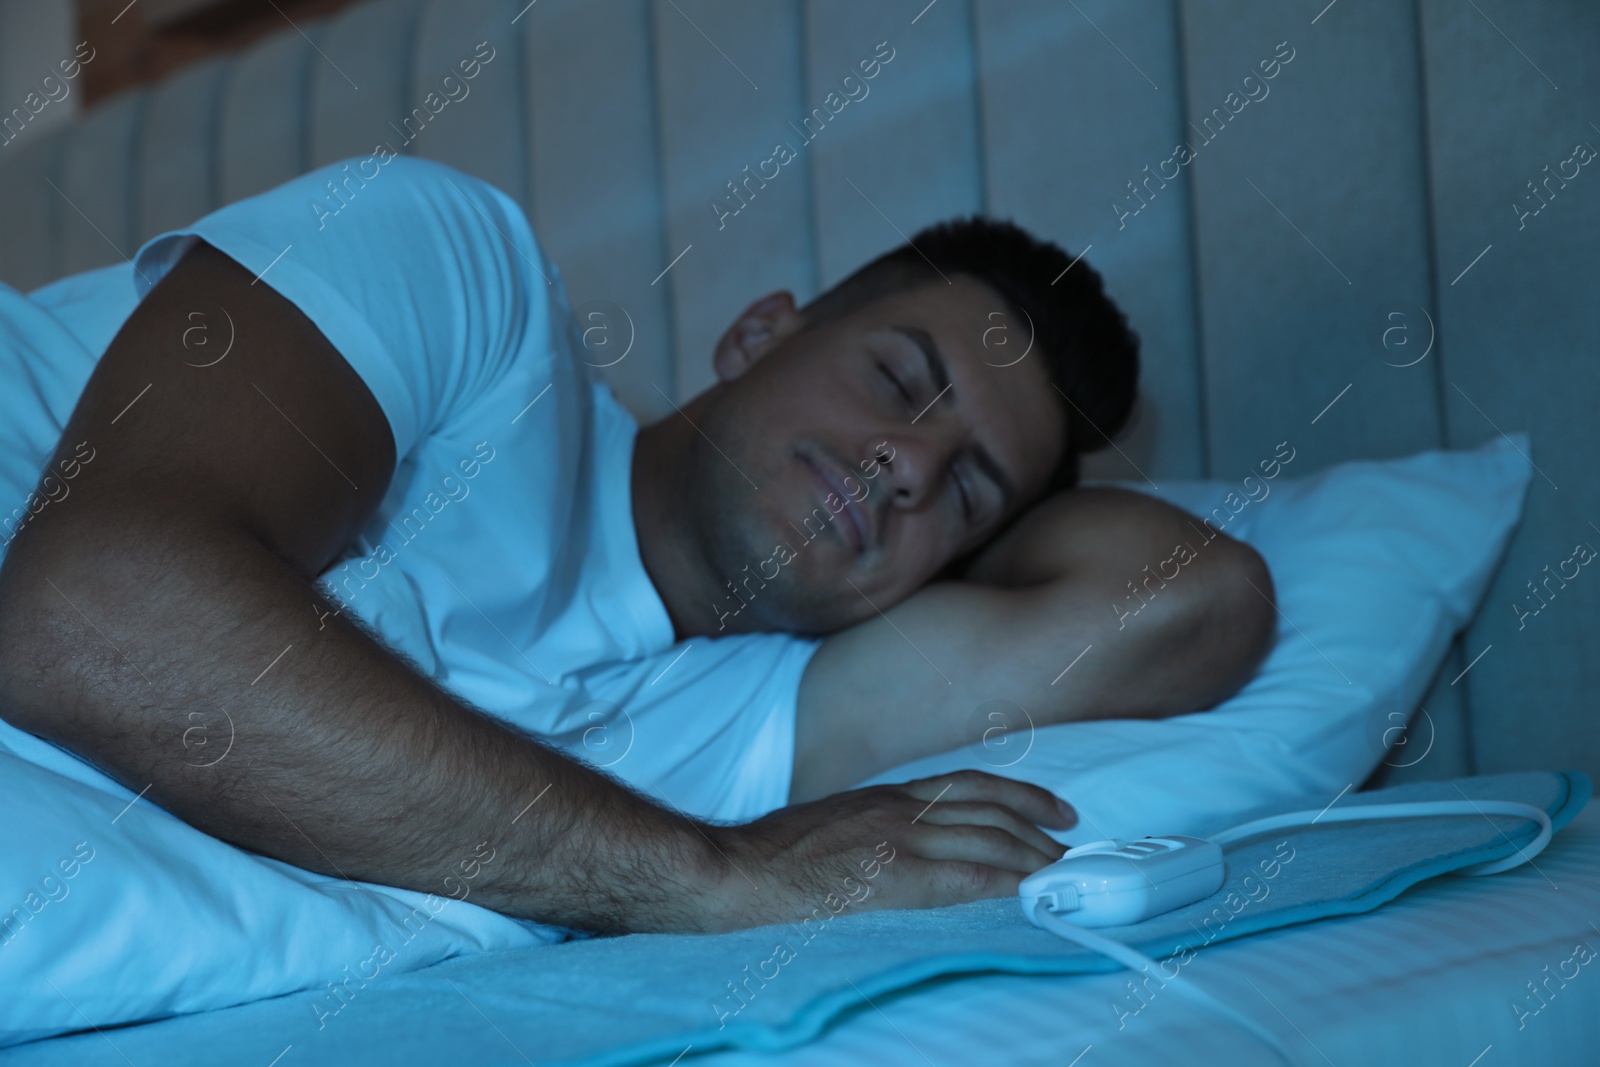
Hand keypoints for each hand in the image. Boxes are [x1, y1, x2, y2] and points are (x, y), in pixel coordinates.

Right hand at [699, 770, 1074, 931]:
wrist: (730, 872)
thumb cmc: (766, 860)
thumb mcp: (828, 826)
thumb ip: (868, 829)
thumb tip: (893, 851)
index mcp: (883, 797)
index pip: (968, 785)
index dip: (1019, 794)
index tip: (1054, 808)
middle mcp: (898, 809)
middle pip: (989, 810)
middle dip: (1039, 828)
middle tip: (1074, 847)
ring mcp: (897, 840)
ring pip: (988, 840)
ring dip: (1035, 858)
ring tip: (1066, 874)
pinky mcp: (893, 876)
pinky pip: (966, 877)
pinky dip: (1006, 882)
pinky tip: (1031, 892)